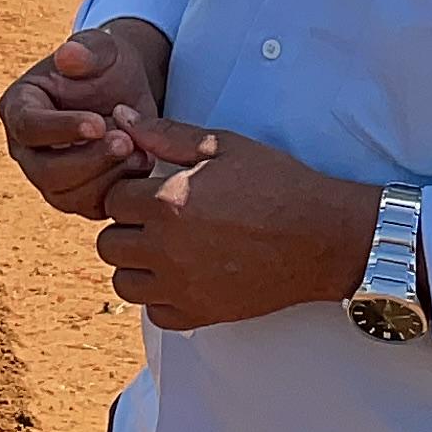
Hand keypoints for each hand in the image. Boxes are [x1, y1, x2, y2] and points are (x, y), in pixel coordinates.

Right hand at [0, 18, 171, 216]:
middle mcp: (26, 148)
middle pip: (44, 171)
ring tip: (139, 151)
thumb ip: (88, 50)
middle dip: (87, 160)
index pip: (28, 126)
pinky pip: (91, 207)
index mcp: (18, 107)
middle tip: (125, 141)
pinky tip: (142, 163)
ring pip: (67, 195)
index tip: (97, 123)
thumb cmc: (108, 67)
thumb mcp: (103, 50)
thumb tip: (69, 54)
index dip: (61, 129)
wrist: (127, 93)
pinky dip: (118, 190)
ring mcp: (49, 177)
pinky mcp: (77, 196)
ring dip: (106, 177)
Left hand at [91, 116, 382, 330]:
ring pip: (124, 283)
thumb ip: (165, 134)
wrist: (323, 236)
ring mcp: (183, 286)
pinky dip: (161, 299)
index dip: (129, 192)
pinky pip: (156, 314)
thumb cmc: (277, 185)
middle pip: (108, 244)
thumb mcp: (222, 146)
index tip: (150, 191)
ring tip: (163, 250)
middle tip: (154, 220)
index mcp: (168, 202)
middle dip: (126, 228)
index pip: (112, 200)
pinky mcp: (202, 313)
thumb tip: (121, 117)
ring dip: (136, 266)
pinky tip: (181, 277)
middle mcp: (167, 248)